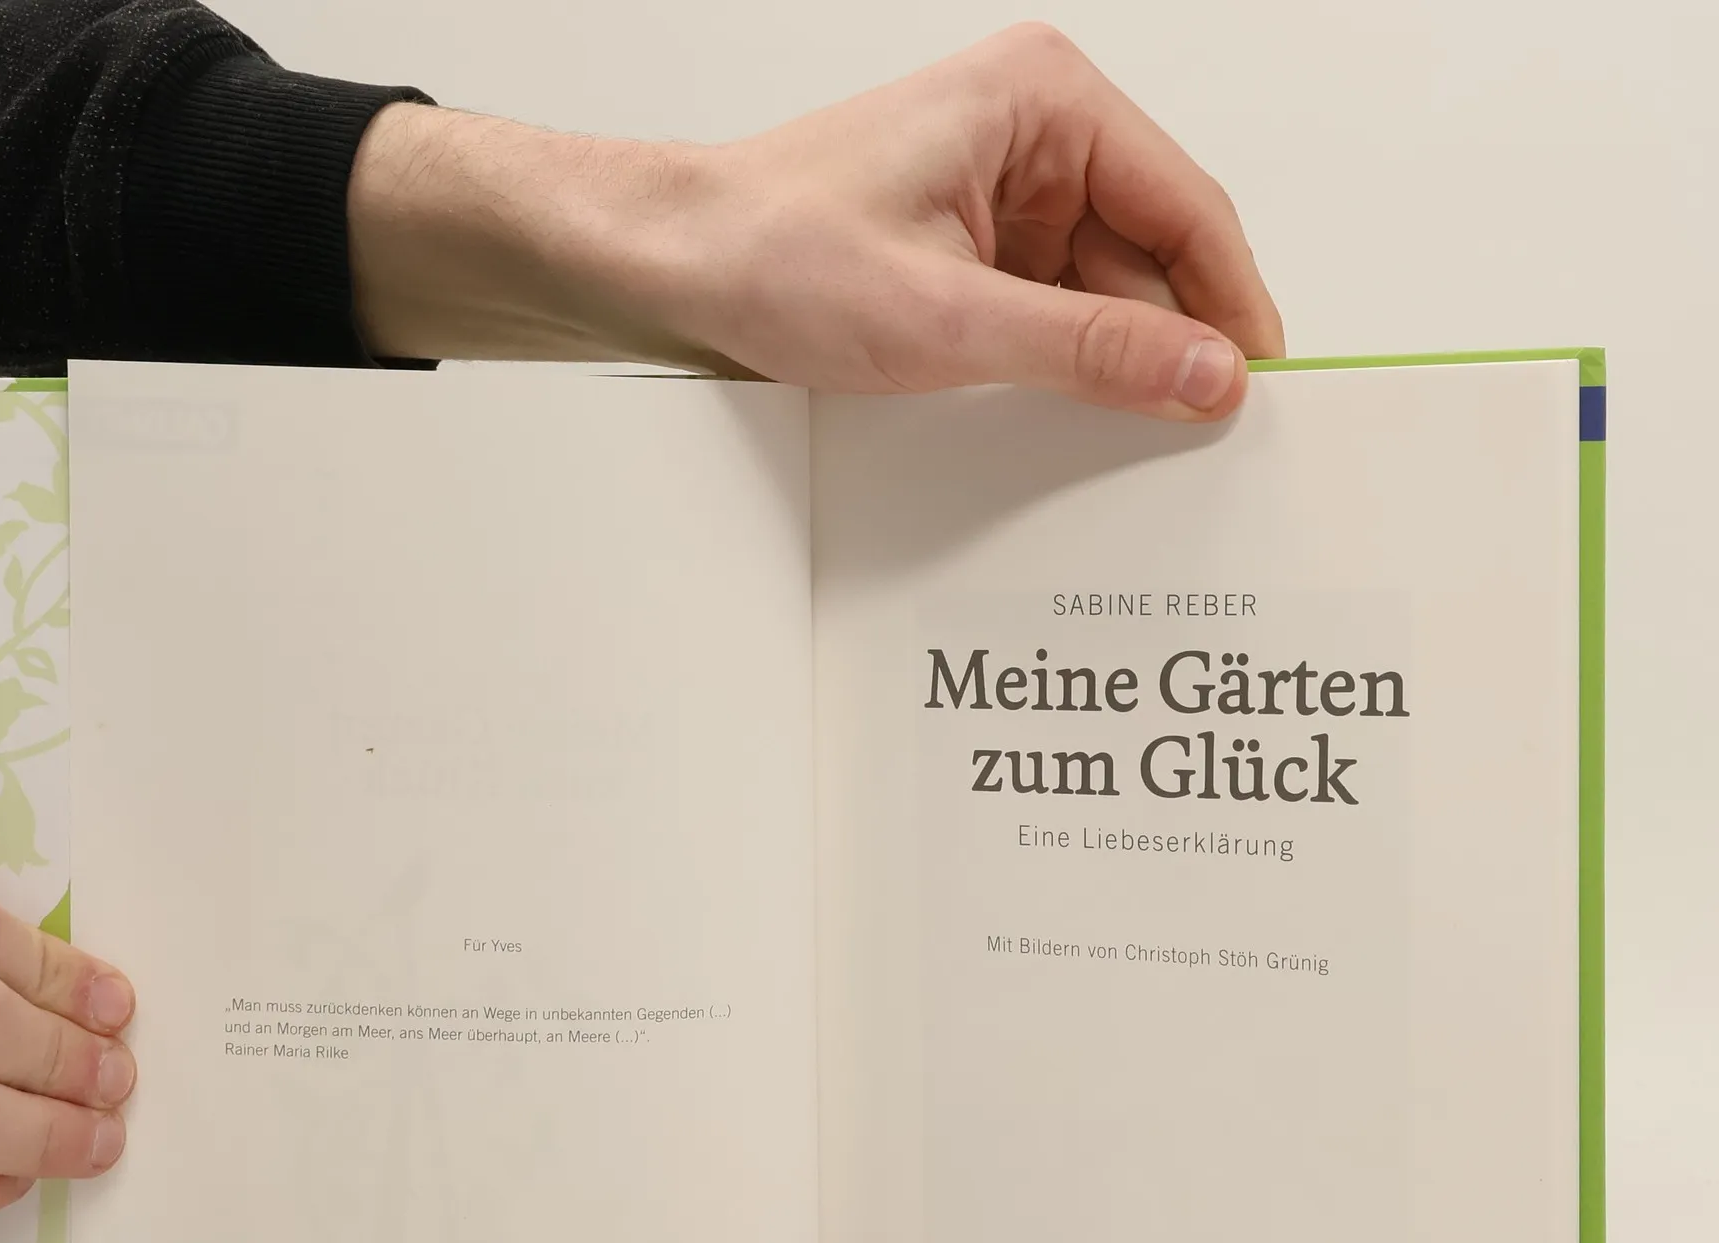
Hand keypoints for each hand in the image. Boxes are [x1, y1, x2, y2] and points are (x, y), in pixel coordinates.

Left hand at [350, 23, 1283, 420]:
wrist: (670, 267)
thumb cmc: (773, 252)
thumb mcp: (948, 320)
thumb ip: (1090, 350)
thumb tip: (1207, 377)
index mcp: (1044, 103)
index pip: (1187, 209)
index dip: (1234, 307)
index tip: (1261, 392)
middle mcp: (1036, 136)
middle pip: (1154, 254)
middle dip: (1173, 345)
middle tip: (1202, 445)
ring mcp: (1006, 194)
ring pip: (1106, 291)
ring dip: (1113, 366)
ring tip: (1128, 449)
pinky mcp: (974, 247)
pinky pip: (1053, 310)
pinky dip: (1065, 367)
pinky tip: (1066, 422)